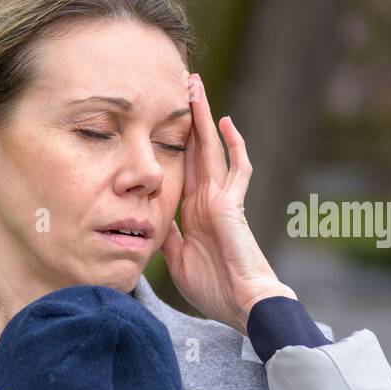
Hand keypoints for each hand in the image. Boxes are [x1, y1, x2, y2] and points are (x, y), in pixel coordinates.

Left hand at [160, 73, 294, 335]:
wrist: (241, 303)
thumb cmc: (213, 288)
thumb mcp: (175, 258)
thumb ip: (165, 235)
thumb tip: (149, 220)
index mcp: (191, 212)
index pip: (179, 168)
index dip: (170, 143)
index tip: (157, 120)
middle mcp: (206, 199)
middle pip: (194, 149)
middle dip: (185, 119)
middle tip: (178, 85)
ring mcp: (222, 199)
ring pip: (212, 149)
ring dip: (203, 118)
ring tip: (194, 87)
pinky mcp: (233, 204)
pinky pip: (238, 168)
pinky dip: (234, 145)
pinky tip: (224, 121)